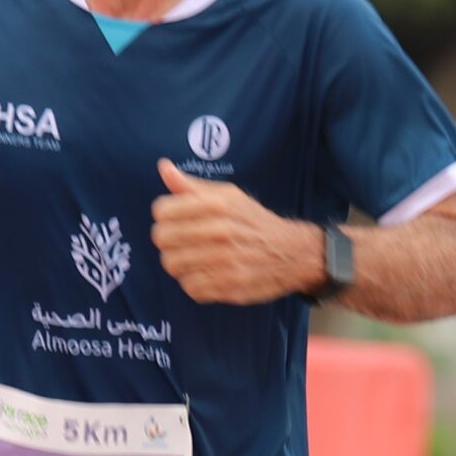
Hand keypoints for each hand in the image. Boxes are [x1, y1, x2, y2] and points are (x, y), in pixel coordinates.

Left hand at [150, 160, 322, 303]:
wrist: (293, 252)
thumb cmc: (253, 222)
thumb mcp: (229, 196)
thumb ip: (193, 186)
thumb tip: (164, 168)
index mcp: (218, 204)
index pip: (162, 211)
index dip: (163, 217)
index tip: (173, 220)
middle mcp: (221, 230)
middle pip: (163, 239)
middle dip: (167, 241)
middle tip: (179, 243)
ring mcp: (226, 260)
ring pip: (172, 265)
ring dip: (179, 264)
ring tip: (192, 260)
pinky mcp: (230, 285)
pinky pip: (190, 288)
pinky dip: (194, 283)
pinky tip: (206, 275)